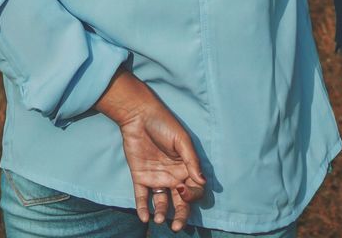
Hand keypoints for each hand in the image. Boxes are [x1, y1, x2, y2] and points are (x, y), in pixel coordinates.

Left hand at [96, 68, 204, 230]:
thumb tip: (202, 182)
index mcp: (186, 168)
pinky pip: (142, 197)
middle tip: (176, 227)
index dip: (192, 195)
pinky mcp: (140, 177)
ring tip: (159, 220)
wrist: (138, 115)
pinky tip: (144, 216)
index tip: (183, 189)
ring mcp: (156, 178)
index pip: (195, 190)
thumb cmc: (164, 123)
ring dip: (162, 214)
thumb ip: (191, 161)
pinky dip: (143, 208)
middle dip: (180, 216)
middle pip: (180, 202)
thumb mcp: (181, 140)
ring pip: (162, 203)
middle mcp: (173, 176)